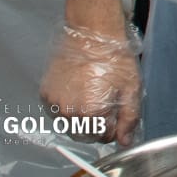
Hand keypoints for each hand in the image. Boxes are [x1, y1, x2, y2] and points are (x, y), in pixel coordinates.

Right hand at [39, 23, 140, 145]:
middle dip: (96, 123)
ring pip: (69, 124)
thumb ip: (129, 119)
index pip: (103, 137)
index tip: (116, 112)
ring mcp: (54, 104)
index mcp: (93, 114)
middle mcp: (70, 113)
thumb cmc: (115, 59)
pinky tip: (77, 90)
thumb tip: (125, 141)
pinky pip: (57, 111)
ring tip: (91, 95)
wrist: (91, 35)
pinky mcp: (45, 94)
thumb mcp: (132, 89)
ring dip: (80, 117)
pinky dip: (67, 106)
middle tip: (105, 102)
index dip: (113, 125)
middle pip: (84, 134)